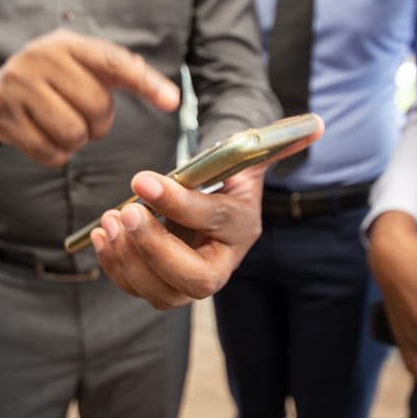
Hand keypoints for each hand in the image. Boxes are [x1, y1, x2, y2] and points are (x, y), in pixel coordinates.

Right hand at [0, 28, 179, 165]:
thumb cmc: (52, 80)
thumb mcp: (81, 64)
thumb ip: (120, 71)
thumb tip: (167, 93)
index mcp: (68, 44)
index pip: (114, 62)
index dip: (146, 82)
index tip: (172, 101)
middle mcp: (41, 58)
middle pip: (96, 106)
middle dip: (99, 122)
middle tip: (86, 118)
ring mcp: (18, 86)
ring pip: (72, 132)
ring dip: (78, 140)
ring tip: (67, 127)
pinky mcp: (3, 116)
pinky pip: (49, 152)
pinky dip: (57, 154)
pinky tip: (49, 139)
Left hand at [90, 114, 323, 308]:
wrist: (211, 198)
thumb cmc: (228, 174)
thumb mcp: (249, 154)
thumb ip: (276, 140)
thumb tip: (314, 125)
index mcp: (243, 229)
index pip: (215, 221)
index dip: (180, 203)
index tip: (143, 178)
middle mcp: (221, 264)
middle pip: (194, 280)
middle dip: (155, 250)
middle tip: (127, 213)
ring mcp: (188, 280)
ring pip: (160, 292)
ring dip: (129, 259)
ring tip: (110, 220)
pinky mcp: (160, 284)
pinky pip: (137, 288)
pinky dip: (115, 265)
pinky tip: (102, 233)